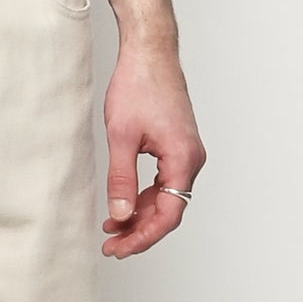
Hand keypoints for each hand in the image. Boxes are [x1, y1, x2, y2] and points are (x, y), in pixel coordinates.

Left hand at [101, 41, 204, 257]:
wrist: (149, 52)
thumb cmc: (137, 85)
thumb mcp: (121, 137)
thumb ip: (121, 180)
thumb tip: (120, 216)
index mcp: (183, 159)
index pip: (169, 214)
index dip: (143, 237)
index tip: (120, 249)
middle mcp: (191, 159)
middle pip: (169, 210)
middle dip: (140, 231)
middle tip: (111, 246)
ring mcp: (186, 153)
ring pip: (166, 198)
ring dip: (140, 215)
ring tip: (111, 229)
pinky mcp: (177, 147)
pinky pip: (164, 183)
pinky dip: (144, 197)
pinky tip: (124, 205)